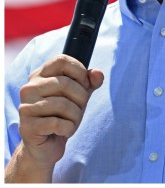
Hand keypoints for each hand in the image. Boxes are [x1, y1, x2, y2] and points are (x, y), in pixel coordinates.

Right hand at [5, 55, 103, 182]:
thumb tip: (97, 74)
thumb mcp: (79, 95)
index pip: (62, 60)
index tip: (84, 85)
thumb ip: (90, 82)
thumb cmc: (63, 115)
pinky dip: (68, 129)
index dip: (79, 71)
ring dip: (76, 117)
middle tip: (78, 109)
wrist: (47, 145)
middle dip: (82, 99)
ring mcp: (25, 107)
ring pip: (64, 105)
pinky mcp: (27, 127)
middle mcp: (29, 88)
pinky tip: (62, 131)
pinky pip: (59, 124)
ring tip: (70, 122)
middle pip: (66, 84)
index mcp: (39, 76)